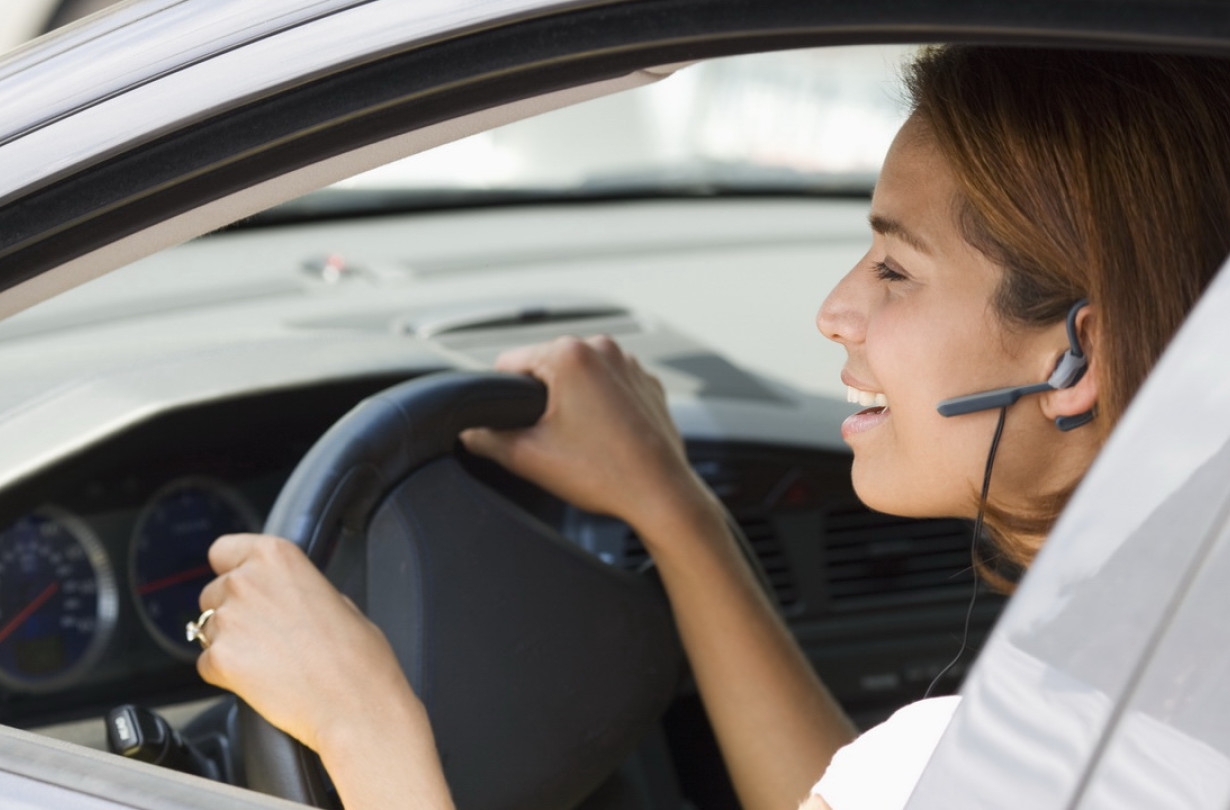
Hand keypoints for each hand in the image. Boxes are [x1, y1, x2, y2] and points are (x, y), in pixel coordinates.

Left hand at [195, 534, 423, 756]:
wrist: (355, 704)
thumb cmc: (357, 657)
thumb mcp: (338, 600)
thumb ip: (299, 588)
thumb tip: (285, 595)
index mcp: (277, 557)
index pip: (224, 549)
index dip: (231, 569)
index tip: (240, 583)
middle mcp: (247, 581)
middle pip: (213, 592)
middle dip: (232, 612)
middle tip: (267, 635)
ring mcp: (229, 620)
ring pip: (208, 629)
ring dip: (230, 643)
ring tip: (269, 661)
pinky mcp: (219, 659)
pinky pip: (207, 664)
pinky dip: (226, 674)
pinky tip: (261, 680)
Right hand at [461, 336, 711, 536]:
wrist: (661, 495)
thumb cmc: (604, 474)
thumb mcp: (528, 457)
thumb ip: (487, 439)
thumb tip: (469, 433)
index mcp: (569, 355)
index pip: (509, 363)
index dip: (499, 394)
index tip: (507, 422)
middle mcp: (602, 349)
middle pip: (546, 368)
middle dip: (541, 400)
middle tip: (549, 439)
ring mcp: (630, 365)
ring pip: (580, 377)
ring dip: (572, 402)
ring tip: (580, 441)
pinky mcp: (647, 384)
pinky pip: (609, 388)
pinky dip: (601, 407)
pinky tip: (603, 439)